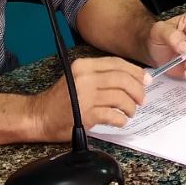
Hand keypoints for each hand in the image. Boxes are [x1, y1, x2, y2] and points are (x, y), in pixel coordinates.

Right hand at [29, 56, 148, 140]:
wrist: (39, 116)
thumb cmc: (60, 99)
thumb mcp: (77, 78)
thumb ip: (100, 75)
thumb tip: (132, 79)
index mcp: (83, 66)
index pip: (116, 63)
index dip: (135, 72)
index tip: (146, 80)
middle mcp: (84, 78)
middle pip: (122, 79)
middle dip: (138, 90)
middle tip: (142, 100)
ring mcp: (85, 96)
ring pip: (120, 98)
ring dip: (130, 107)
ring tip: (130, 112)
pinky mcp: (85, 115)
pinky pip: (112, 115)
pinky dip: (120, 119)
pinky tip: (120, 121)